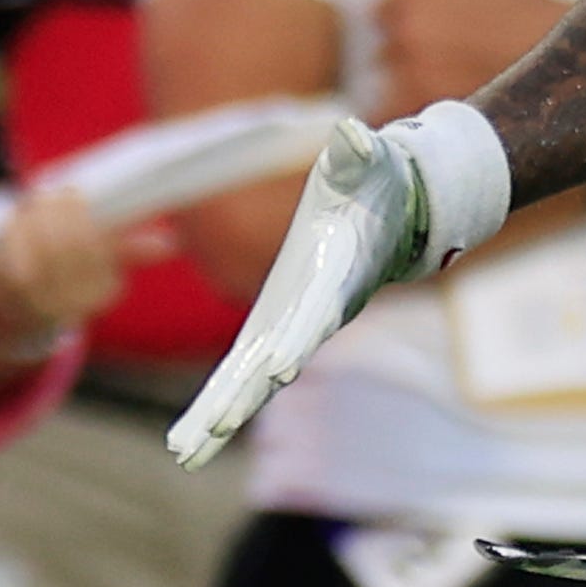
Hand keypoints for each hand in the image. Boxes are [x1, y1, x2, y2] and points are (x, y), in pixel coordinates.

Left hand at [0, 180, 127, 360]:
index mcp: (102, 292)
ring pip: (31, 262)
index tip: (71, 190)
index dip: (81, 216)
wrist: (23, 317)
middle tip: (43, 191)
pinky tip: (7, 224)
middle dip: (51, 215)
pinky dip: (0, 247)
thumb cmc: (67, 276)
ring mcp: (37, 308)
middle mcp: (72, 305)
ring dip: (24, 228)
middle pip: (62, 250)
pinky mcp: (3, 307)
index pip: (95, 248)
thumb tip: (169, 244)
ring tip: (24, 206)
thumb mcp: (100, 265)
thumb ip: (129, 250)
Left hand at [170, 104, 505, 466]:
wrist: (402, 211)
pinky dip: (224, 401)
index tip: (275, 369)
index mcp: (336, 276)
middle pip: (272, 365)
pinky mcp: (283, 324)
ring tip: (183, 450)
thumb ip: (363, 152)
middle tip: (202, 439)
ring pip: (254, 378)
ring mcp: (298, 323)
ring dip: (219, 414)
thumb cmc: (383, 180)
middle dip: (237, 400)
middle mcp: (317, 312)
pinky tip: (197, 429)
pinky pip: (248, 369)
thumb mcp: (375, 159)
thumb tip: (354, 135)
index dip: (296, 335)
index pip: (313, 311)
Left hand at [375, 0, 565, 111]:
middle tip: (439, 53)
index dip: (404, 15)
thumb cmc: (525, 11)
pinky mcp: (437, 115)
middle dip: (405, 52)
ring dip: (405, 87)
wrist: (568, 60)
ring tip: (439, 85)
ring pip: (391, 89)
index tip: (424, 21)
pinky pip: (407, 120)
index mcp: (412, 2)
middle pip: (385, 51)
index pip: (383, 9)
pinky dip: (415, 116)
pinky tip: (441, 107)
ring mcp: (421, 83)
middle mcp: (409, 43)